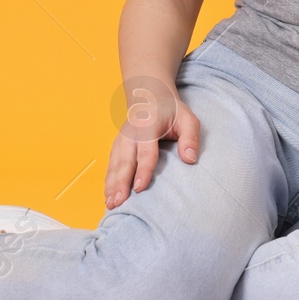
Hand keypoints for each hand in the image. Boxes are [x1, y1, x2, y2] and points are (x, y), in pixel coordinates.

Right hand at [103, 77, 199, 209]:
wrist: (150, 96)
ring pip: (114, 165)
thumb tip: (190, 159)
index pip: (145, 151)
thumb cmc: (172, 111)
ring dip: (111, 185)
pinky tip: (107, 196)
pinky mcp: (117, 146)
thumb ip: (190, 137)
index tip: (139, 188)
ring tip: (110, 204)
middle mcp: (130, 134)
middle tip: (118, 202)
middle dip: (120, 183)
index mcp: (147, 126)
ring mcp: (121, 140)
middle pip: (124, 161)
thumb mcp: (187, 118)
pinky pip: (111, 165)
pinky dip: (108, 181)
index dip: (143, 170)